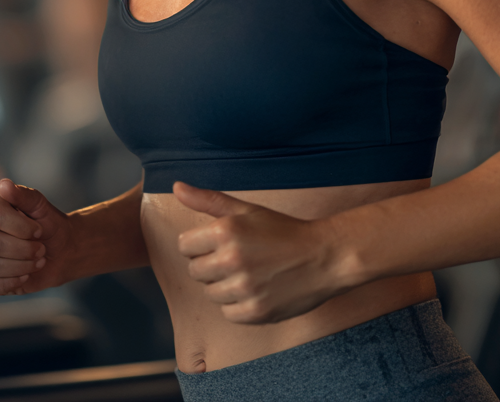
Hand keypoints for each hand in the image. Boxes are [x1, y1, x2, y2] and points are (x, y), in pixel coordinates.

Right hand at [0, 179, 75, 295]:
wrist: (58, 250)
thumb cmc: (47, 224)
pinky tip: (25, 275)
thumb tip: (3, 185)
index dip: (22, 227)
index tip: (39, 230)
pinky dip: (12, 282)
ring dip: (21, 266)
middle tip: (41, 249)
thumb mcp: (40, 206)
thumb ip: (23, 195)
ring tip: (37, 260)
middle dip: (24, 249)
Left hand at [174, 181, 340, 323]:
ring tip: (248, 273)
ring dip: (224, 285)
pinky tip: (255, 290)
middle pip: (195, 271)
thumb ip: (208, 200)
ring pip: (210, 293)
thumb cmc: (283, 231)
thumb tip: (176, 187)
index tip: (216, 243)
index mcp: (226, 231)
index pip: (184, 246)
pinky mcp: (256, 312)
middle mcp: (232, 260)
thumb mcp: (246, 210)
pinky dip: (238, 305)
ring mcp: (244, 288)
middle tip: (235, 258)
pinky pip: (228, 312)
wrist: (323, 256)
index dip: (199, 244)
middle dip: (210, 264)